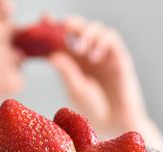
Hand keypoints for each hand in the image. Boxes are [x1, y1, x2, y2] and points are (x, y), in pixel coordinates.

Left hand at [50, 16, 162, 151]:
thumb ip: (67, 72)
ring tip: (81, 50)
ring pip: (96, 28)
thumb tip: (52, 55)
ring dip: (87, 33)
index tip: (44, 18)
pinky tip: (95, 56)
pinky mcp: (119, 57)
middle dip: (71, 23)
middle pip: (79, 27)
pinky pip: (111, 38)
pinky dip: (102, 41)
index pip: (61, 36)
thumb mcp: (76, 90)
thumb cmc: (93, 109)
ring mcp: (104, 53)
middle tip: (64, 27)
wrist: (114, 123)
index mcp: (72, 59)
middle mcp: (87, 53)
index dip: (52, 25)